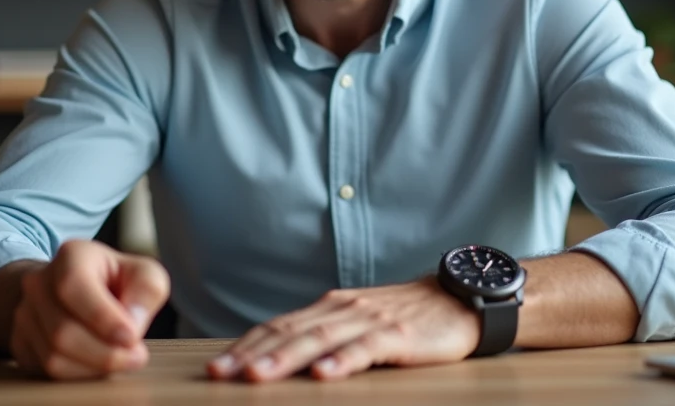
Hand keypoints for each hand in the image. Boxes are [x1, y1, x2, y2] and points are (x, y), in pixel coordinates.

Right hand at [9, 239, 170, 379]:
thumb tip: (132, 323)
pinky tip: (99, 363)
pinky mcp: (21, 343)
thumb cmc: (115, 281)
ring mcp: (25, 314)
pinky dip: (79, 374)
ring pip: (53, 356)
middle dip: (105, 352)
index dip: (102, 317)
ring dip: (94, 366)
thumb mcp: (143, 274)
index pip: (74, 287)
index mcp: (71, 256)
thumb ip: (147, 292)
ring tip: (121, 358)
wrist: (78, 289)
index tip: (132, 337)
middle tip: (136, 356)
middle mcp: (39, 283)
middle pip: (63, 331)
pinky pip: (46, 370)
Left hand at [206, 276, 480, 382]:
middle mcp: (343, 309)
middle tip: (220, 375)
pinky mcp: (398, 334)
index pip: (279, 326)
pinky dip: (343, 361)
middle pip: (290, 332)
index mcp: (330, 308)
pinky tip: (324, 375)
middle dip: (252, 355)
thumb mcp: (357, 323)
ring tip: (258, 375)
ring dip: (286, 358)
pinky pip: (366, 348)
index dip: (246, 346)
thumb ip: (323, 335)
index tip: (216, 367)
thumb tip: (278, 357)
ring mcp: (370, 320)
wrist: (459, 300)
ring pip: (320, 339)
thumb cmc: (405, 317)